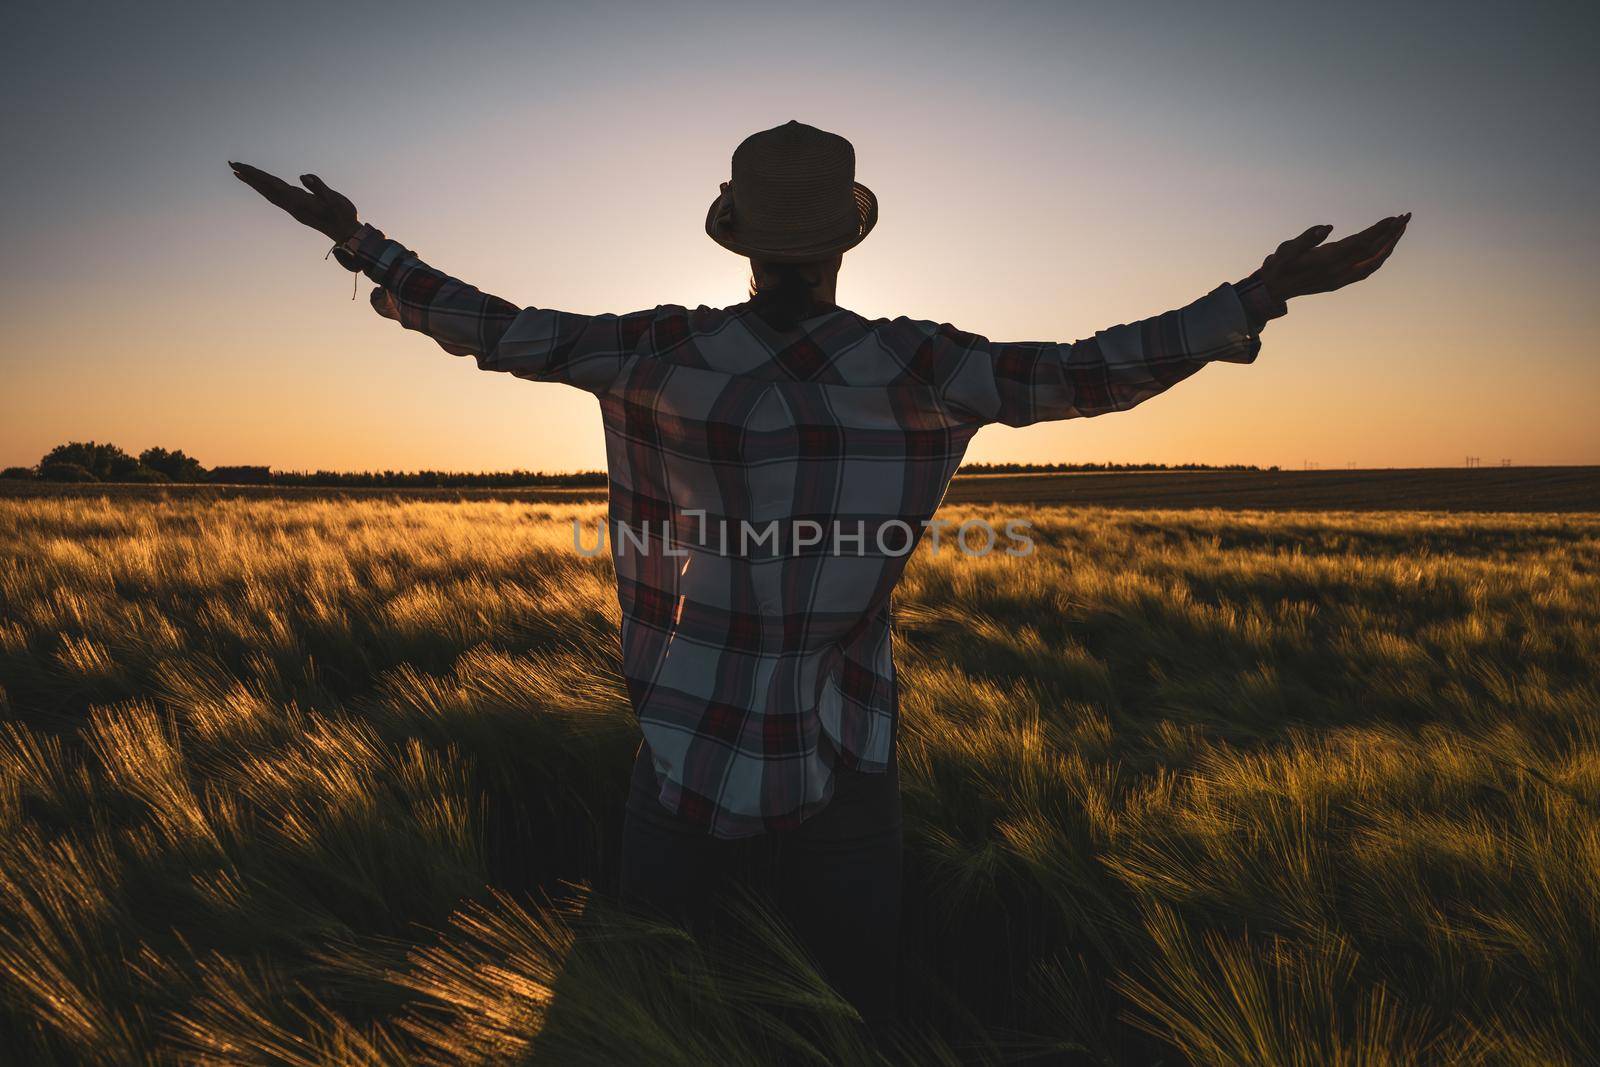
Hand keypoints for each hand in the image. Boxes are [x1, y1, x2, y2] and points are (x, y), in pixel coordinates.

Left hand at [229, 161, 359, 243]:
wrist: (348, 235)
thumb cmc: (343, 216)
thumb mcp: (334, 200)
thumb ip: (319, 187)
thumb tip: (302, 176)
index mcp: (298, 202)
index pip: (272, 184)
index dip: (256, 175)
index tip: (240, 167)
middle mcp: (292, 206)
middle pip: (265, 188)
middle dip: (249, 176)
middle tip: (232, 164)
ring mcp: (294, 208)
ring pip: (269, 193)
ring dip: (254, 182)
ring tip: (239, 172)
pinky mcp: (298, 208)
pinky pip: (277, 196)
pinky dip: (265, 188)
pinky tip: (262, 184)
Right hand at [1258, 213, 1409, 301]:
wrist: (1273, 291)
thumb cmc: (1278, 266)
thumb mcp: (1286, 250)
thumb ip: (1307, 238)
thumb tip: (1328, 227)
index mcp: (1328, 260)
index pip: (1361, 243)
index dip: (1379, 230)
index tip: (1395, 217)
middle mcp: (1338, 271)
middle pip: (1372, 252)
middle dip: (1391, 234)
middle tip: (1406, 217)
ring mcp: (1340, 279)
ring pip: (1373, 262)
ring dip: (1388, 246)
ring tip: (1399, 231)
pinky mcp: (1339, 282)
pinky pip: (1366, 271)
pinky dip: (1379, 258)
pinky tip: (1384, 250)